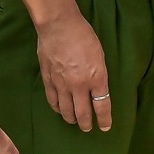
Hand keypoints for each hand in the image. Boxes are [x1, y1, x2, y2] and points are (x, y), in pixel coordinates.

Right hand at [36, 7, 112, 131]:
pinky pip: (53, 101)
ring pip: (66, 111)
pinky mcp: (48, 80)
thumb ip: (98, 74)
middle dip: (86, 124)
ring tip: (74, 120)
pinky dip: (57, 108)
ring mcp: (62, 84)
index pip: (102, 106)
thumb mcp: (99, 54)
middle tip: (88, 127)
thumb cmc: (83, 35)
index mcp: (96, 77)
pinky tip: (60, 109)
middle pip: (83, 114)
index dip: (105, 120)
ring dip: (72, 119)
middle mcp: (80, 85)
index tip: (105, 127)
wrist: (59, 25)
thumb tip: (96, 87)